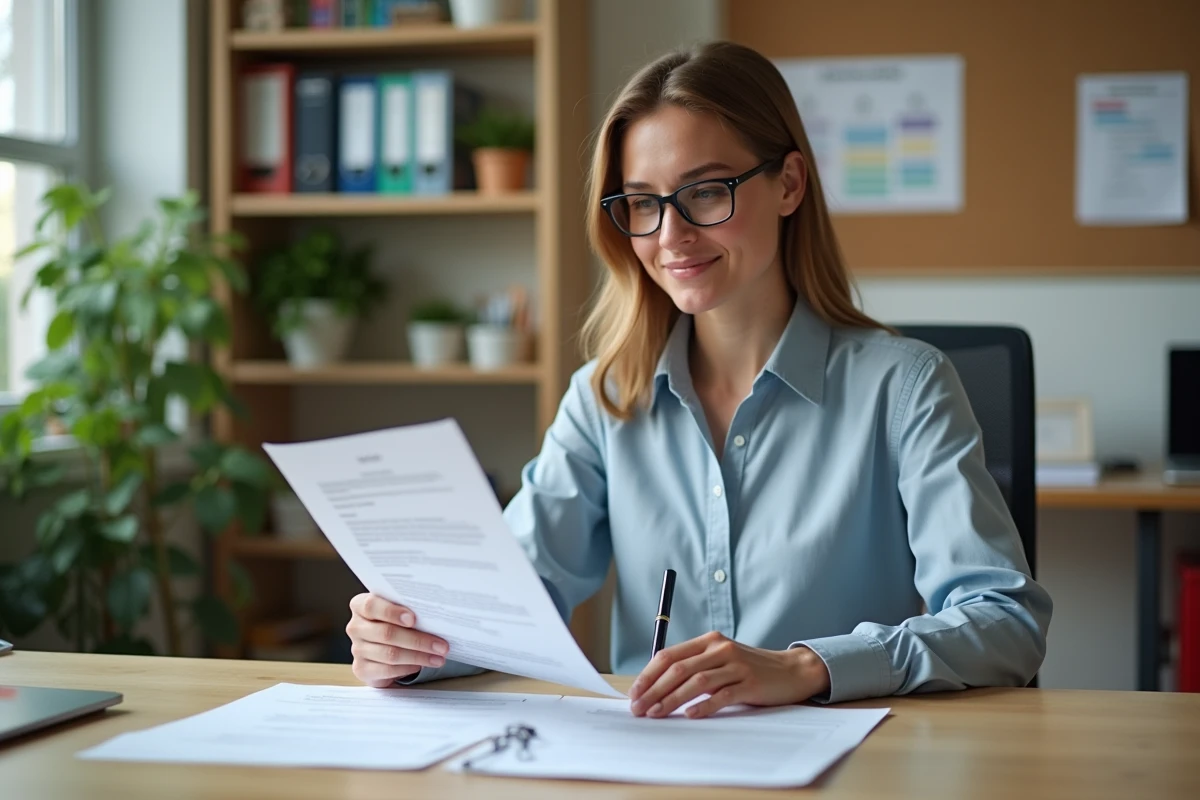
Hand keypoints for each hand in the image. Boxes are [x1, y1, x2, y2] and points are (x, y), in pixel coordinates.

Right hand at [346, 593, 449, 687]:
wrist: (381, 648)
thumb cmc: (395, 622)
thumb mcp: (398, 611)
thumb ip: (408, 609)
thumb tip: (435, 616)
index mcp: (360, 606)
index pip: (371, 606)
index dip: (392, 612)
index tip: (413, 619)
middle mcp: (356, 627)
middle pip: (386, 633)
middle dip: (418, 640)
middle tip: (441, 645)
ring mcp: (357, 649)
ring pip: (390, 654)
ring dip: (419, 656)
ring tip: (438, 657)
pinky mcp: (362, 669)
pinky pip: (387, 670)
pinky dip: (407, 668)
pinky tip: (421, 665)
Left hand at [628, 632, 830, 718]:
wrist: (790, 670)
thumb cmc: (748, 668)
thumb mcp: (720, 658)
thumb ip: (694, 665)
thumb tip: (656, 685)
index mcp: (708, 640)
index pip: (670, 655)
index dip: (649, 674)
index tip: (634, 693)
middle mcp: (720, 649)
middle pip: (679, 669)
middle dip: (654, 690)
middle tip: (639, 708)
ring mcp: (736, 665)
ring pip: (697, 682)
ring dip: (672, 699)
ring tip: (656, 713)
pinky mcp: (750, 683)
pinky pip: (722, 695)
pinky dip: (704, 706)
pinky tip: (690, 715)